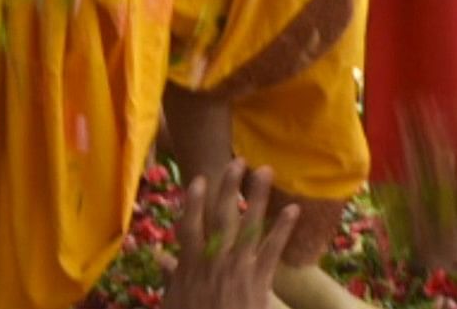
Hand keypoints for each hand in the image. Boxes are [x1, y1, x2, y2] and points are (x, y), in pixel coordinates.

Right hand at [163, 161, 306, 308]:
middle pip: (221, 217)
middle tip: (238, 161)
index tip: (199, 179)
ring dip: (257, 197)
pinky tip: (293, 209)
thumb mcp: (174, 303)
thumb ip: (171, 280)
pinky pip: (272, 250)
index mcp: (191, 267)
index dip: (194, 202)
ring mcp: (237, 269)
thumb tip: (163, 260)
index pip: (190, 227)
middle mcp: (214, 261)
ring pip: (248, 226)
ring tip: (265, 171)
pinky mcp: (259, 282)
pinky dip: (282, 229)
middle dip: (228, 188)